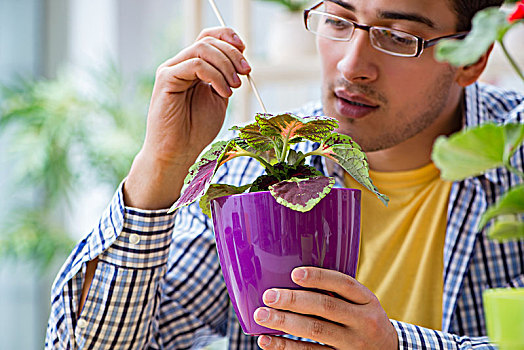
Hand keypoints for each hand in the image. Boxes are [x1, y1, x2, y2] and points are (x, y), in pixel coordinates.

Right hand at [124, 27, 250, 208]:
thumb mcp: (218, 99)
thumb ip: (226, 78)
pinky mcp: (166, 79)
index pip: (208, 38)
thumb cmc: (196, 130)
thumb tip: (241, 60)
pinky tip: (224, 92)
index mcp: (192, 67)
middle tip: (246, 72)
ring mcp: (171, 70)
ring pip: (202, 49)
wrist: (178, 152)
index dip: (227, 38)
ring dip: (226, 65)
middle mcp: (180, 65)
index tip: (245, 51)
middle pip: (208, 41)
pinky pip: (195, 65)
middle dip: (232, 54)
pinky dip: (215, 76)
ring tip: (235, 86)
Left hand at [253, 267, 398, 349]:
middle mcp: (363, 322)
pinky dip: (286, 347)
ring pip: (316, 331)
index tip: (295, 273)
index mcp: (367, 300)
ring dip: (285, 323)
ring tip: (262, 315)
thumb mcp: (363, 304)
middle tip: (269, 296)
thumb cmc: (365, 320)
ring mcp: (352, 344)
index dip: (319, 277)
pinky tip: (268, 341)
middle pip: (326, 307)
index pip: (344, 284)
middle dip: (294, 300)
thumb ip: (339, 293)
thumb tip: (294, 277)